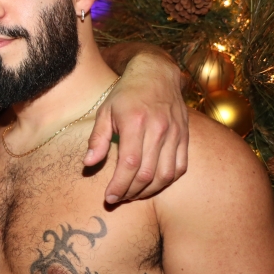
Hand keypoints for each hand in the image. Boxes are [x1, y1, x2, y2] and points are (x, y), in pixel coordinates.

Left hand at [86, 54, 188, 202]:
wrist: (157, 74)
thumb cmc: (126, 94)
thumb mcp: (105, 111)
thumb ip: (98, 139)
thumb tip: (88, 163)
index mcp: (136, 122)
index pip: (129, 164)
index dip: (119, 185)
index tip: (109, 197)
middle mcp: (159, 129)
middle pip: (146, 174)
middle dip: (130, 192)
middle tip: (118, 199)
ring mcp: (175, 134)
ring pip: (165, 175)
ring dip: (148, 191)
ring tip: (132, 195)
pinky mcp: (185, 137)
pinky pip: (179, 167)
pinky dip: (166, 181)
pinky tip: (152, 185)